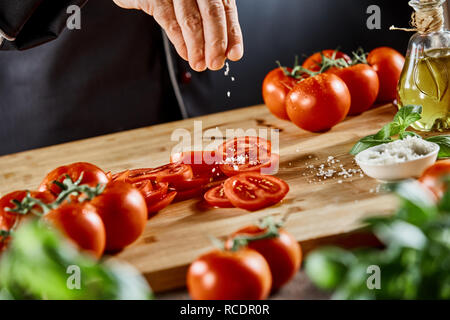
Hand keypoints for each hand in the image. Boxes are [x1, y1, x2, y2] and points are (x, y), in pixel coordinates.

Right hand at [113, 0, 243, 70]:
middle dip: (215, 43)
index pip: (226, 8)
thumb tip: (225, 51)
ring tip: (199, 64)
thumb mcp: (196, 3)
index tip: (235, 55)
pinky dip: (179, 41)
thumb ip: (211, 22)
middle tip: (215, 64)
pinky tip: (185, 54)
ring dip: (197, 47)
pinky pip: (169, 20)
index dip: (232, 33)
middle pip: (211, 13)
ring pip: (190, 20)